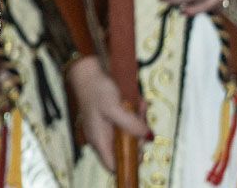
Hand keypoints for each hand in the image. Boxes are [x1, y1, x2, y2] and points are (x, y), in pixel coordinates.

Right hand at [65, 55, 149, 170]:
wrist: (86, 71)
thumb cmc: (96, 90)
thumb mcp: (115, 108)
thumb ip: (132, 124)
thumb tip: (150, 137)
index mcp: (99, 140)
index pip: (113, 166)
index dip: (128, 163)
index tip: (140, 148)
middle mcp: (102, 138)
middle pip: (125, 150)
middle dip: (138, 136)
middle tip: (143, 120)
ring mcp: (106, 128)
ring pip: (128, 135)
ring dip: (138, 123)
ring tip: (141, 106)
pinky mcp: (110, 119)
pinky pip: (126, 124)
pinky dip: (134, 116)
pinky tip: (137, 103)